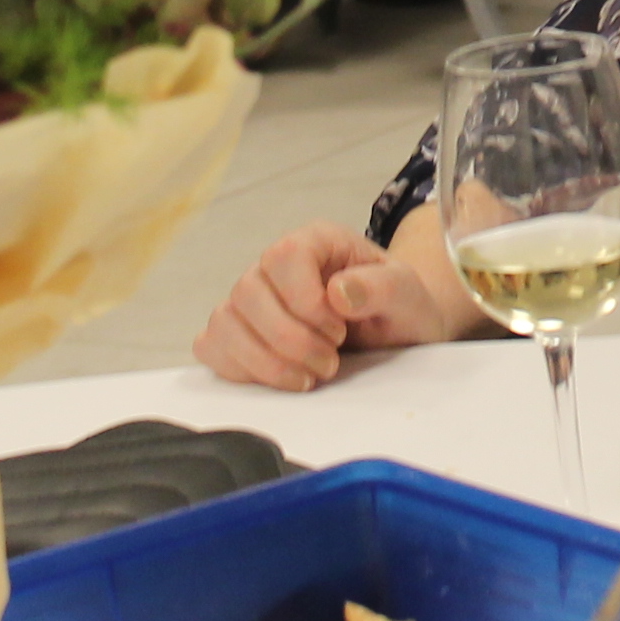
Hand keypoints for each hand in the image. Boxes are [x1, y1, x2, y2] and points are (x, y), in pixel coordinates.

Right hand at [195, 220, 463, 390]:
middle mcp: (275, 265)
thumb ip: (382, 288)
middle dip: (288, 341)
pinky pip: (212, 346)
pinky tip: (281, 379)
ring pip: (225, 322)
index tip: (338, 333)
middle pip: (248, 292)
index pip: (284, 255)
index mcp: (316, 242)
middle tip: (329, 364)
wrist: (393, 334)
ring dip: (264, 361)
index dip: (304, 300)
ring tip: (308, 377)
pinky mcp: (238, 332)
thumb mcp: (407, 295)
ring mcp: (251, 299)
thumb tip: (338, 292)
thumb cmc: (397, 308)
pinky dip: (240, 369)